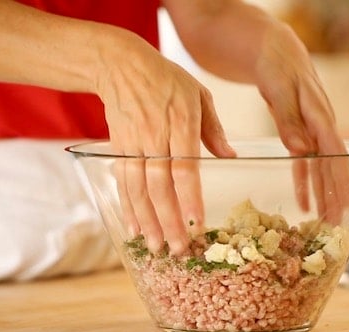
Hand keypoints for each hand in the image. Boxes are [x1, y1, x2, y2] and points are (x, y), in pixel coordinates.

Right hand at [96, 31, 235, 254]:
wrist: (120, 65)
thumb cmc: (166, 79)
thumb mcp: (199, 94)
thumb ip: (213, 129)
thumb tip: (230, 158)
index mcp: (181, 122)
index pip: (185, 167)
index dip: (189, 197)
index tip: (197, 222)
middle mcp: (155, 136)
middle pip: (160, 185)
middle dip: (169, 220)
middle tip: (179, 249)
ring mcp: (133, 143)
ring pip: (138, 188)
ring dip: (147, 221)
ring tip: (156, 247)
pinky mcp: (118, 148)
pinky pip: (123, 182)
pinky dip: (127, 207)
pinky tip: (134, 228)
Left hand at [254, 24, 348, 223]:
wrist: (271, 46)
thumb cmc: (275, 62)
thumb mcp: (278, 85)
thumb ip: (288, 117)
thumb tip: (300, 149)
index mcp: (318, 111)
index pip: (334, 150)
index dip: (340, 178)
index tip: (345, 203)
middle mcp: (318, 121)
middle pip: (331, 162)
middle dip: (334, 193)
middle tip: (337, 223)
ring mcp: (309, 127)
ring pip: (319, 164)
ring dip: (321, 191)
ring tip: (324, 219)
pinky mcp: (297, 129)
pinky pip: (303, 159)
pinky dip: (303, 179)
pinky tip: (303, 200)